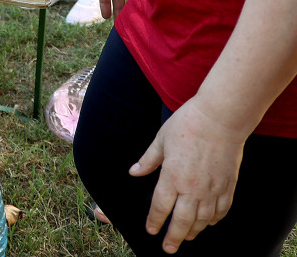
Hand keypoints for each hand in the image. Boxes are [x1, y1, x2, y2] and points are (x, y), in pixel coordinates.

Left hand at [131, 98, 244, 252]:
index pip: (161, 207)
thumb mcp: (161, 140)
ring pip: (203, 219)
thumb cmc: (187, 125)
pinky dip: (214, 219)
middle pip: (182, 220)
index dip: (155, 221)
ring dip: (194, 231)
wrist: (220, 119)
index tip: (151, 230)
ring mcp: (213, 188)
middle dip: (174, 237)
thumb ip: (148, 160)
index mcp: (172, 177)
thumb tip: (134, 172)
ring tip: (186, 237)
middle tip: (168, 249)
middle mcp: (193, 188)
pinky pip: (222, 209)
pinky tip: (209, 223)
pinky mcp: (228, 185)